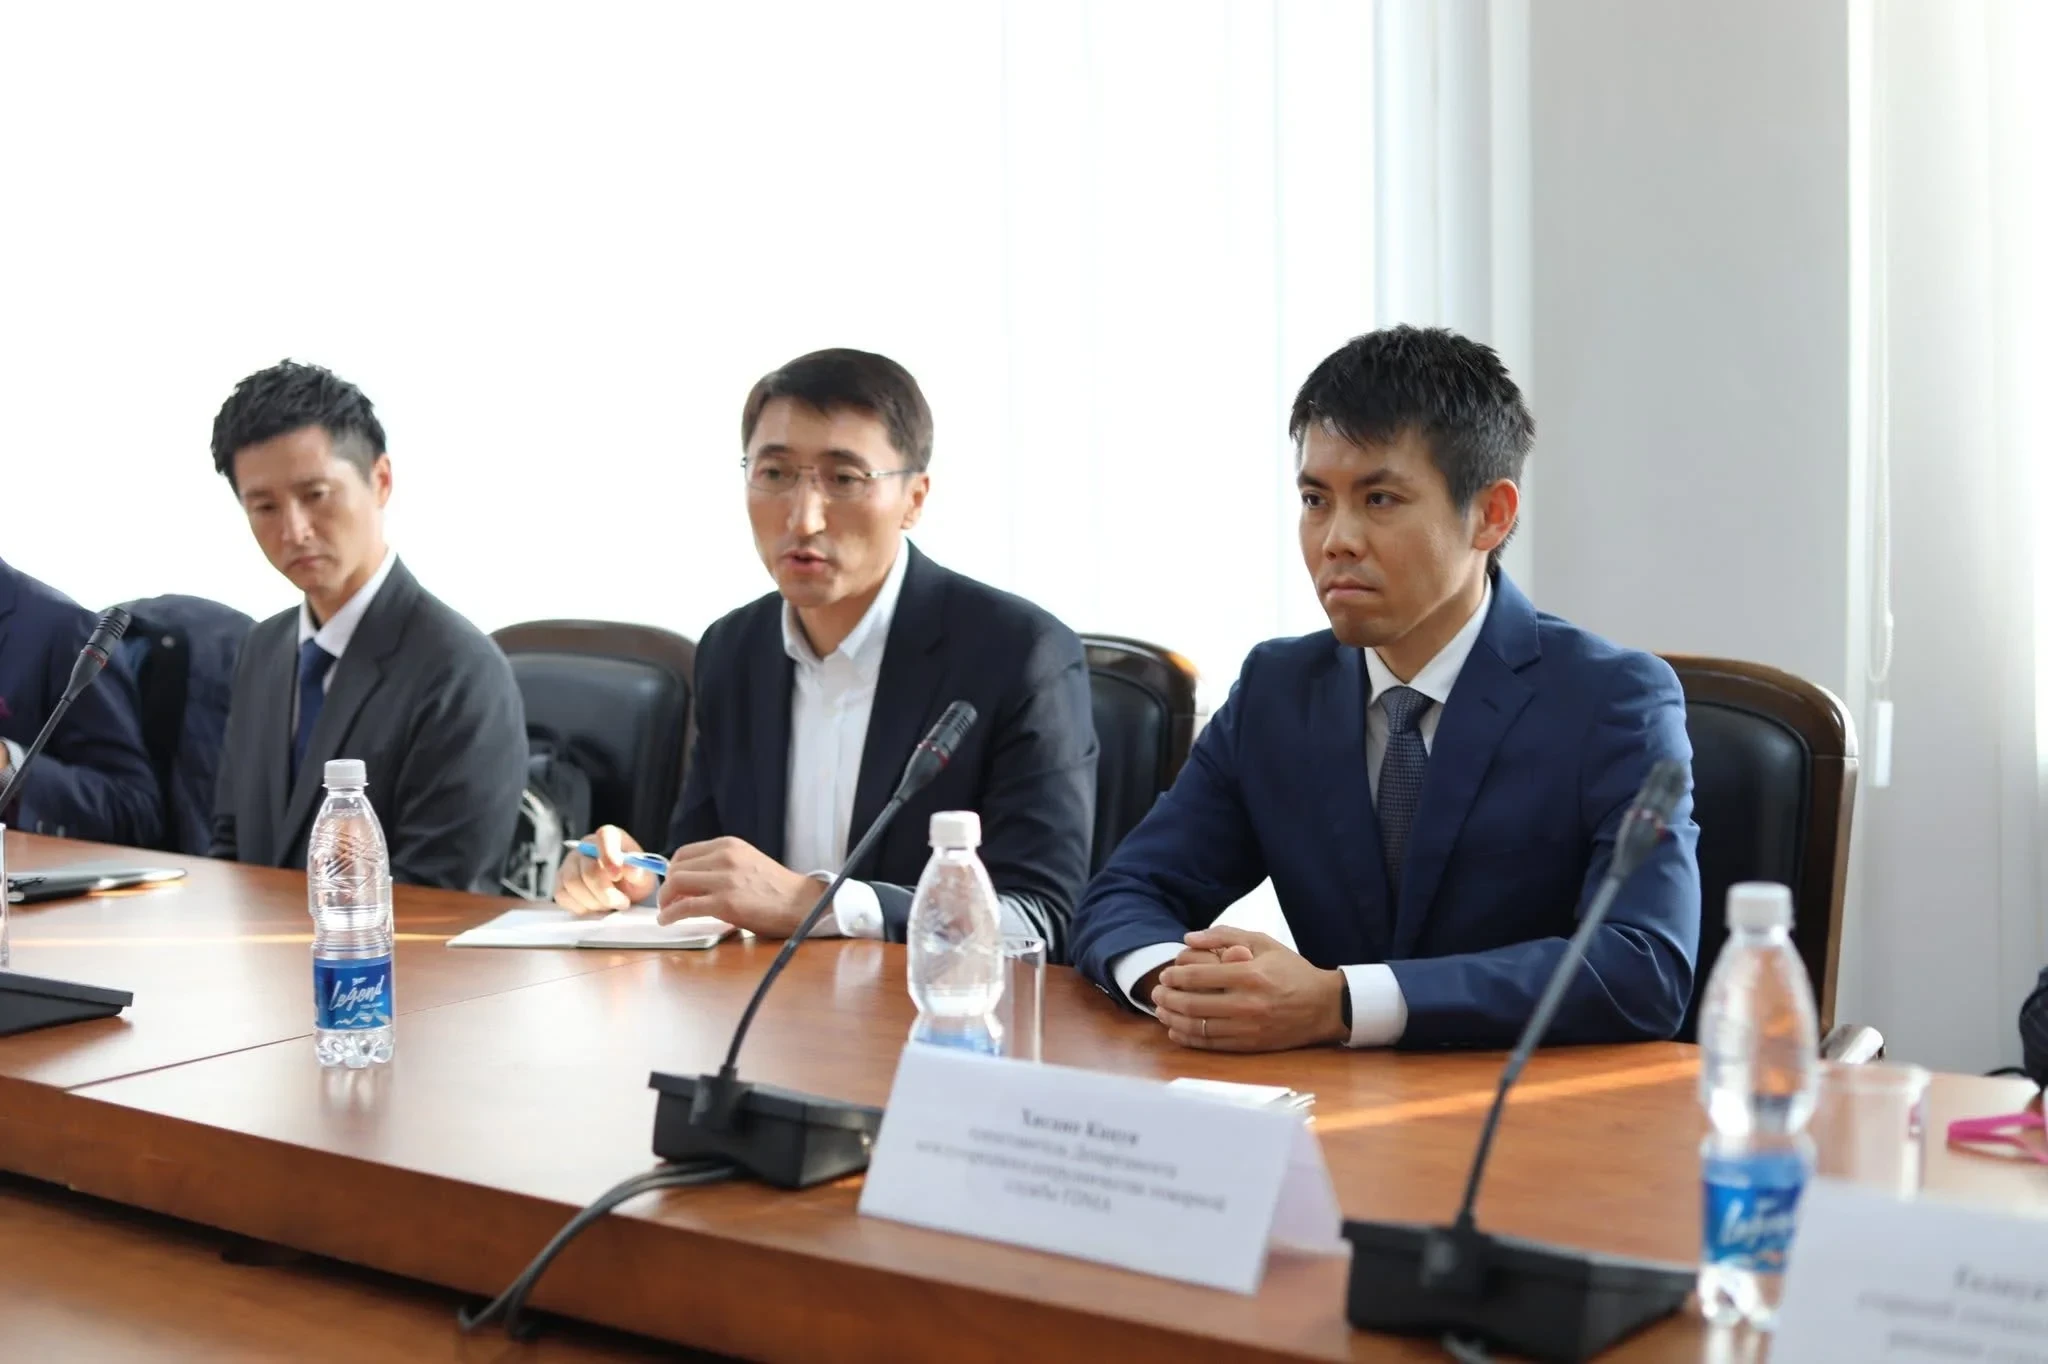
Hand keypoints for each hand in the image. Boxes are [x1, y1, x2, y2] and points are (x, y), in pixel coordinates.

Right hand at [554, 825, 656, 914]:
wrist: (621, 893)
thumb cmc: (633, 881)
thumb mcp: (643, 877)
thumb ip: (639, 872)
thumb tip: (631, 867)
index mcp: (610, 837)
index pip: (605, 836)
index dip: (609, 855)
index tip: (617, 875)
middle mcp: (585, 846)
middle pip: (588, 870)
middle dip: (606, 892)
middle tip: (622, 903)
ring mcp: (569, 863)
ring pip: (573, 884)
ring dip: (594, 902)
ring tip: (609, 905)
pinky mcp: (560, 881)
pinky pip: (563, 896)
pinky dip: (581, 907)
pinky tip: (595, 906)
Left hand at [655, 837, 818, 937]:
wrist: (801, 903)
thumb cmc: (775, 888)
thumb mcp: (747, 863)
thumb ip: (720, 865)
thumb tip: (689, 879)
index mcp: (729, 845)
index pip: (685, 853)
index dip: (673, 870)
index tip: (672, 885)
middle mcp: (725, 857)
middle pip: (677, 868)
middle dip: (667, 887)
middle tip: (668, 902)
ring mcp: (725, 880)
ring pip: (676, 884)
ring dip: (666, 900)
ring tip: (667, 912)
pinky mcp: (726, 903)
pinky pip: (685, 907)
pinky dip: (670, 914)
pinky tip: (668, 920)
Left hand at [1150, 926, 1346, 1052]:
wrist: (1324, 1006)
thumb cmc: (1291, 971)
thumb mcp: (1264, 943)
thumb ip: (1225, 935)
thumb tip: (1189, 938)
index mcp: (1249, 975)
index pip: (1198, 976)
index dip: (1174, 976)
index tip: (1165, 974)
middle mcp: (1247, 1004)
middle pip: (1192, 1003)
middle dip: (1167, 997)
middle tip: (1157, 992)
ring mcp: (1248, 1028)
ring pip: (1197, 1026)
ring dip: (1173, 1018)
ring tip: (1161, 1010)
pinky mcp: (1250, 1046)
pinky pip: (1210, 1044)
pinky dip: (1188, 1038)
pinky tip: (1176, 1029)